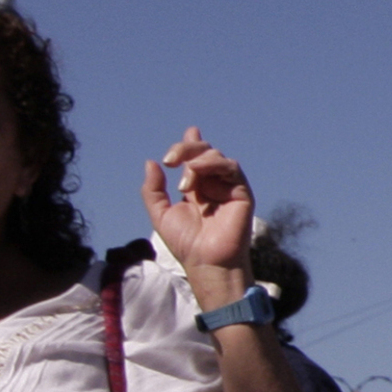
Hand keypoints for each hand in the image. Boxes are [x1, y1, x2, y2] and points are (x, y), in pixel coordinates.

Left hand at [144, 130, 255, 294]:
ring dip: (196, 160)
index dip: (190, 143)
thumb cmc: (186, 242)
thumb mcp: (160, 214)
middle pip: (203, 152)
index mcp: (196, 187)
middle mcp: (212, 183)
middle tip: (170, 160)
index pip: (194, 158)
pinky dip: (213, 164)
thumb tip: (151, 162)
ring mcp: (227, 186)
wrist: (206, 260)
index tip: (189, 131)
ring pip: (215, 156)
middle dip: (185, 149)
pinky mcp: (241, 192)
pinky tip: (198, 171)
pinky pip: (231, 167)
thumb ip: (153, 189)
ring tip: (184, 182)